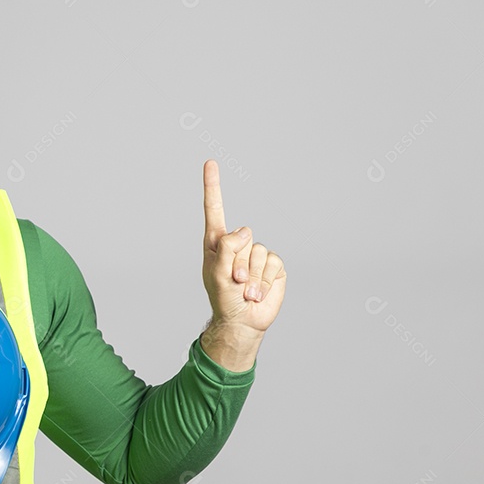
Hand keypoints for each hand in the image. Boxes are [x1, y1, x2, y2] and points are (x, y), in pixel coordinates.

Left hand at [202, 159, 286, 338]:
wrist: (243, 320)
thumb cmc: (223, 298)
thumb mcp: (216, 274)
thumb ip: (226, 249)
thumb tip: (245, 230)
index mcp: (217, 241)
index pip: (215, 209)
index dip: (212, 186)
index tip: (210, 162)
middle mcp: (238, 243)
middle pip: (241, 239)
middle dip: (236, 264)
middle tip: (232, 282)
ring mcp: (256, 253)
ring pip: (258, 252)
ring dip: (251, 277)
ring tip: (243, 290)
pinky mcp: (274, 265)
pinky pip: (272, 264)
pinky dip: (263, 281)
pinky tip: (257, 292)